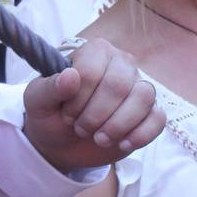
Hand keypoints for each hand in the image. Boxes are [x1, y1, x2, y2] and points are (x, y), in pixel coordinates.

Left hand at [21, 38, 163, 171]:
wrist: (62, 143)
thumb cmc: (50, 115)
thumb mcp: (37, 102)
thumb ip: (50, 87)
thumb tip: (71, 75)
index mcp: (95, 52)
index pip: (94, 70)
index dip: (79, 98)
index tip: (67, 114)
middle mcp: (122, 64)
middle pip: (120, 85)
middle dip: (97, 114)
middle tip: (81, 128)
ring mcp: (139, 88)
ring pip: (144, 98)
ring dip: (118, 124)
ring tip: (100, 138)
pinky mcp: (150, 112)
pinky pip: (158, 118)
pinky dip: (140, 134)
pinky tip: (122, 143)